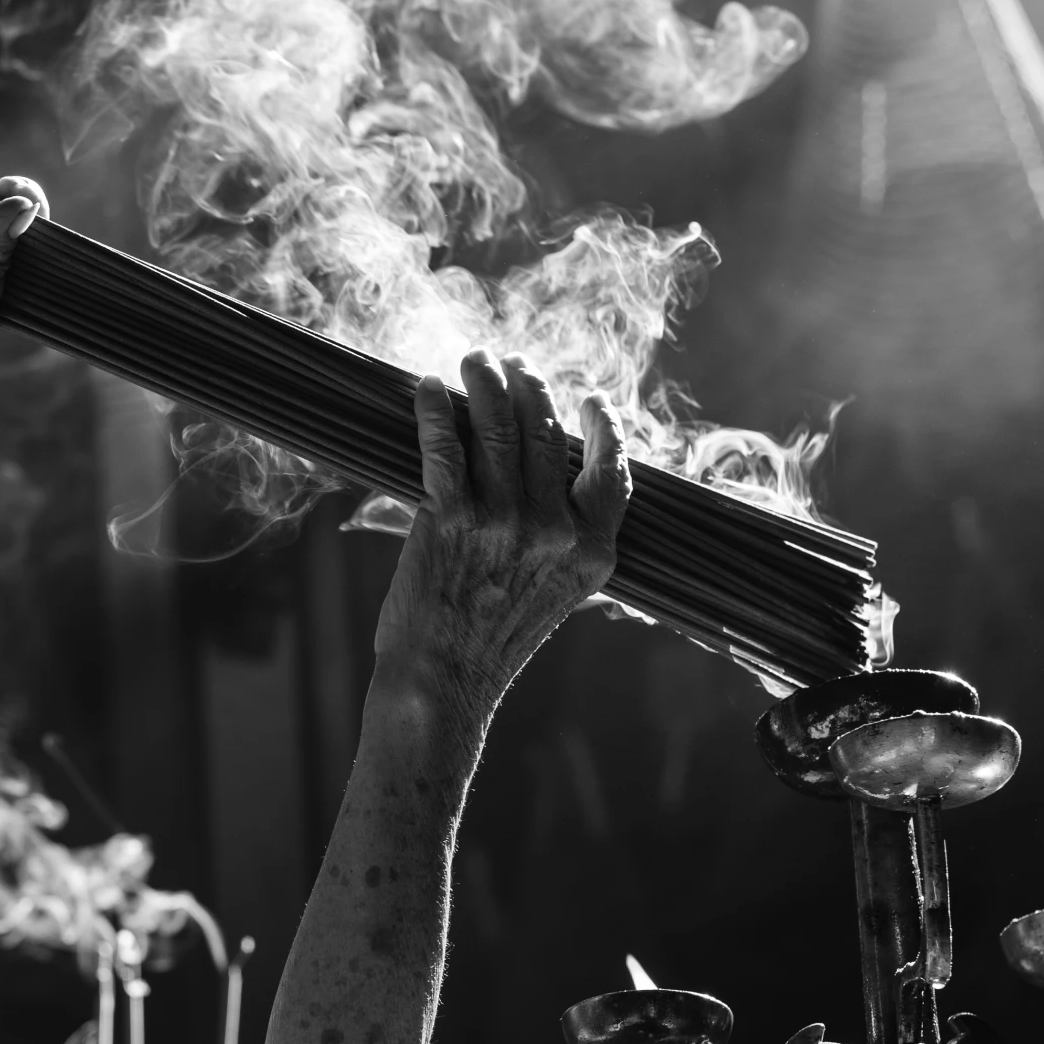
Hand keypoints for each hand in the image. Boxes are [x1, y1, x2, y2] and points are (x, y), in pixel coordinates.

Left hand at [371, 350, 631, 720]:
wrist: (441, 682)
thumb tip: (557, 485)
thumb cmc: (491, 641)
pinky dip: (436, 410)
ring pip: (499, 428)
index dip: (606, 426)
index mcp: (593, 551)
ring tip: (473, 362)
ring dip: (484, 382)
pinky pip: (445, 446)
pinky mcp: (451, 518)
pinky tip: (430, 390)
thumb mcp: (557, 596)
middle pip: (547, 432)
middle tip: (509, 363)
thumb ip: (568, 544)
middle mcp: (556, 531)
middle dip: (528, 384)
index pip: (613, 471)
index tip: (590, 398)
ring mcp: (504, 522)